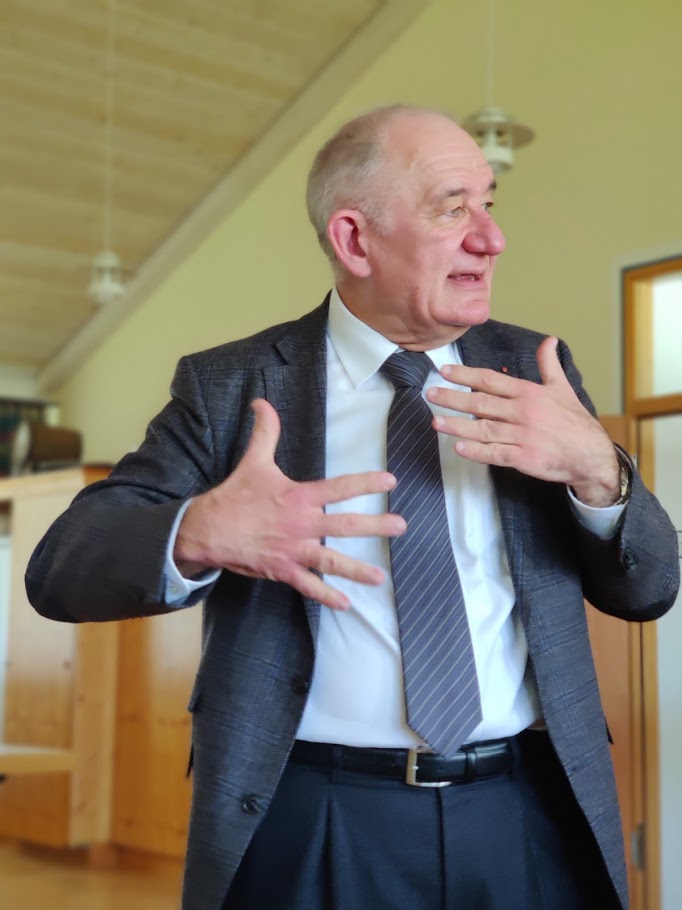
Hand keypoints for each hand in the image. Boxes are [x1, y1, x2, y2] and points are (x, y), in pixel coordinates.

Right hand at [174, 399, 405, 609]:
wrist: (209, 529)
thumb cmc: (235, 495)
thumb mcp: (253, 461)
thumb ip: (265, 432)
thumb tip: (262, 403)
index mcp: (299, 497)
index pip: (339, 488)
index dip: (366, 483)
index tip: (390, 481)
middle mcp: (302, 524)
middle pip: (345, 525)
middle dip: (375, 526)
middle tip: (401, 526)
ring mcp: (293, 550)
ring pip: (331, 561)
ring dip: (357, 570)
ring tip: (380, 577)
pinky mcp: (283, 570)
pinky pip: (308, 585)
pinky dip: (326, 595)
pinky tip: (344, 603)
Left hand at [426, 336, 620, 506]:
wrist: (590, 454)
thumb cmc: (574, 421)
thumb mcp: (562, 388)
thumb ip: (549, 365)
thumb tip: (549, 341)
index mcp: (528, 393)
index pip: (490, 380)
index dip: (465, 375)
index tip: (445, 371)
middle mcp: (522, 412)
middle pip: (481, 403)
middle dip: (453, 398)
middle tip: (430, 393)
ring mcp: (522, 436)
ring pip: (483, 429)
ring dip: (457, 425)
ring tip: (436, 421)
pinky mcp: (524, 458)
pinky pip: (495, 453)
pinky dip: (476, 451)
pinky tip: (459, 447)